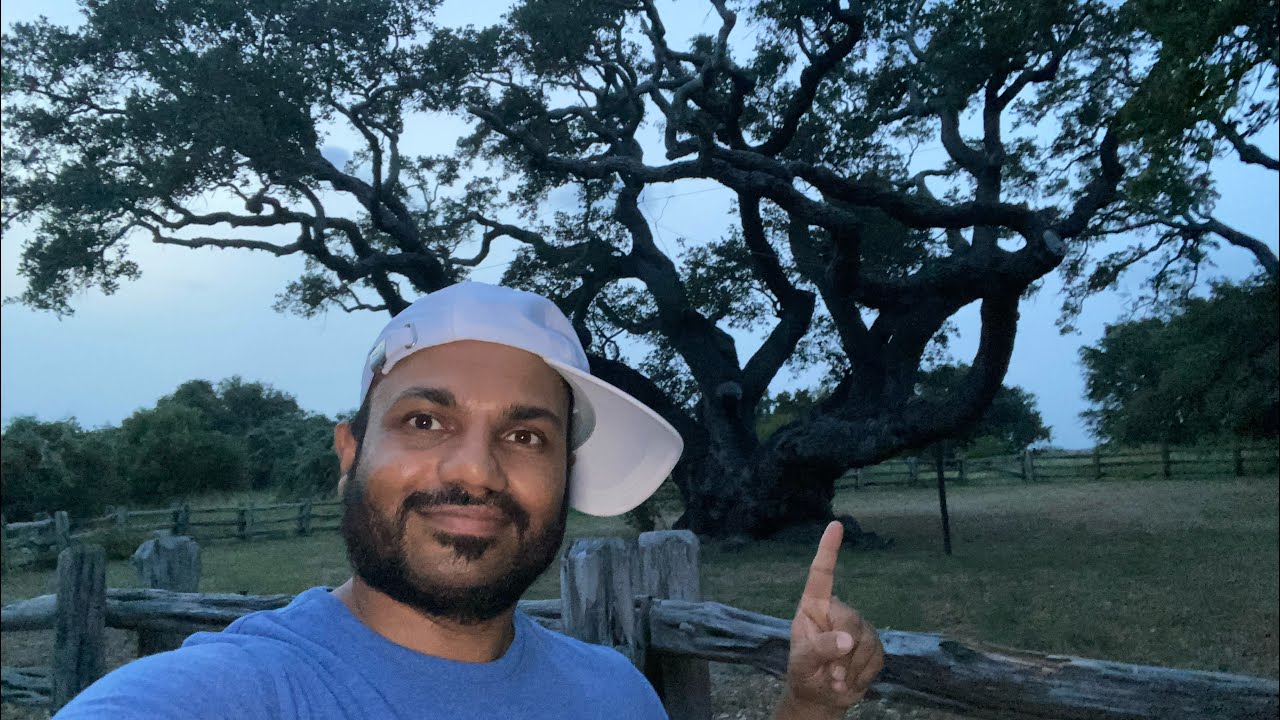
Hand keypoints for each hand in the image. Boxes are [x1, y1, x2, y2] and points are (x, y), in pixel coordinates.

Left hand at [778, 521, 884, 718]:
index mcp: (813, 606)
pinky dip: (862, 675)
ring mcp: (859, 627)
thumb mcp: (802, 662)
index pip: (821, 575)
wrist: (823, 696)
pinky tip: (850, 680)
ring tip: (837, 680)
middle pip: (851, 620)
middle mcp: (837, 611)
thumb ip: (820, 648)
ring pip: (865, 641)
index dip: (828, 550)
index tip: (835, 525)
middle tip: (831, 676)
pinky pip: (876, 656)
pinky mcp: (875, 645)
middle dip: (843, 652)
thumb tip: (849, 638)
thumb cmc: (805, 672)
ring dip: (851, 668)